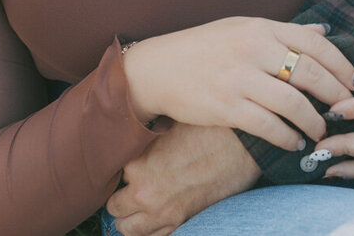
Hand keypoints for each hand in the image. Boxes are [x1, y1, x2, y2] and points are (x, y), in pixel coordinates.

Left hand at [106, 124, 260, 235]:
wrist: (241, 145)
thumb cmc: (208, 130)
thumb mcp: (169, 127)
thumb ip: (147, 142)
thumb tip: (138, 139)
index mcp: (136, 166)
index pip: (112, 177)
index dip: (123, 171)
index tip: (132, 168)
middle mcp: (144, 194)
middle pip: (114, 207)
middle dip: (121, 198)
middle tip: (133, 188)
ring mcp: (162, 213)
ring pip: (127, 230)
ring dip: (130, 219)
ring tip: (139, 208)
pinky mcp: (182, 222)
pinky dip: (151, 230)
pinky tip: (156, 218)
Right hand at [123, 18, 353, 150]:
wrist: (158, 68)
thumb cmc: (204, 47)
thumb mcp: (242, 27)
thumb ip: (282, 33)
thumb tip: (322, 31)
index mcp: (260, 28)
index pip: (315, 43)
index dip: (341, 65)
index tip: (353, 81)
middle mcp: (252, 49)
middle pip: (311, 74)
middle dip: (335, 95)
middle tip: (345, 109)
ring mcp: (239, 78)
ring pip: (294, 103)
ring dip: (314, 122)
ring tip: (321, 130)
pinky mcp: (226, 107)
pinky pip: (269, 126)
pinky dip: (288, 137)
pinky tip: (295, 142)